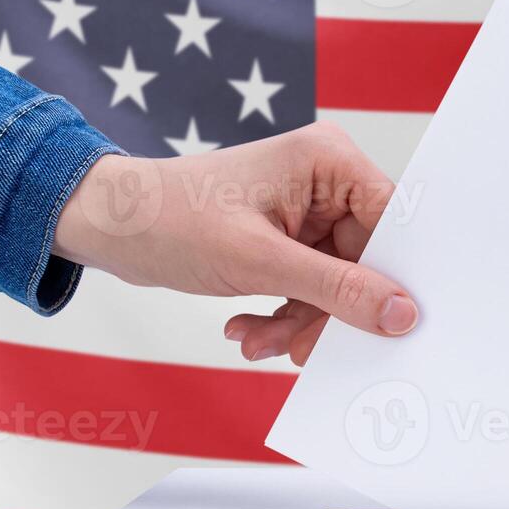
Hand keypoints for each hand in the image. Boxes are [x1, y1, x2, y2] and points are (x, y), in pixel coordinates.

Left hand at [53, 121, 416, 363]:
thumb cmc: (168, 218)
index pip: (392, 222)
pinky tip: (246, 327)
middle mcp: (324, 180)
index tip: (389, 324)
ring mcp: (306, 211)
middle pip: (365, 262)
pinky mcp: (287, 239)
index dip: (393, 276)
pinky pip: (309, 289)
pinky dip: (282, 316)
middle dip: (329, 311)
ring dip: (299, 321)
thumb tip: (401, 313)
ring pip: (336, 284)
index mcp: (329, 160)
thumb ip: (337, 289)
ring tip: (256, 339)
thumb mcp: (259, 261)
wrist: (107, 227)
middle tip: (301, 348)